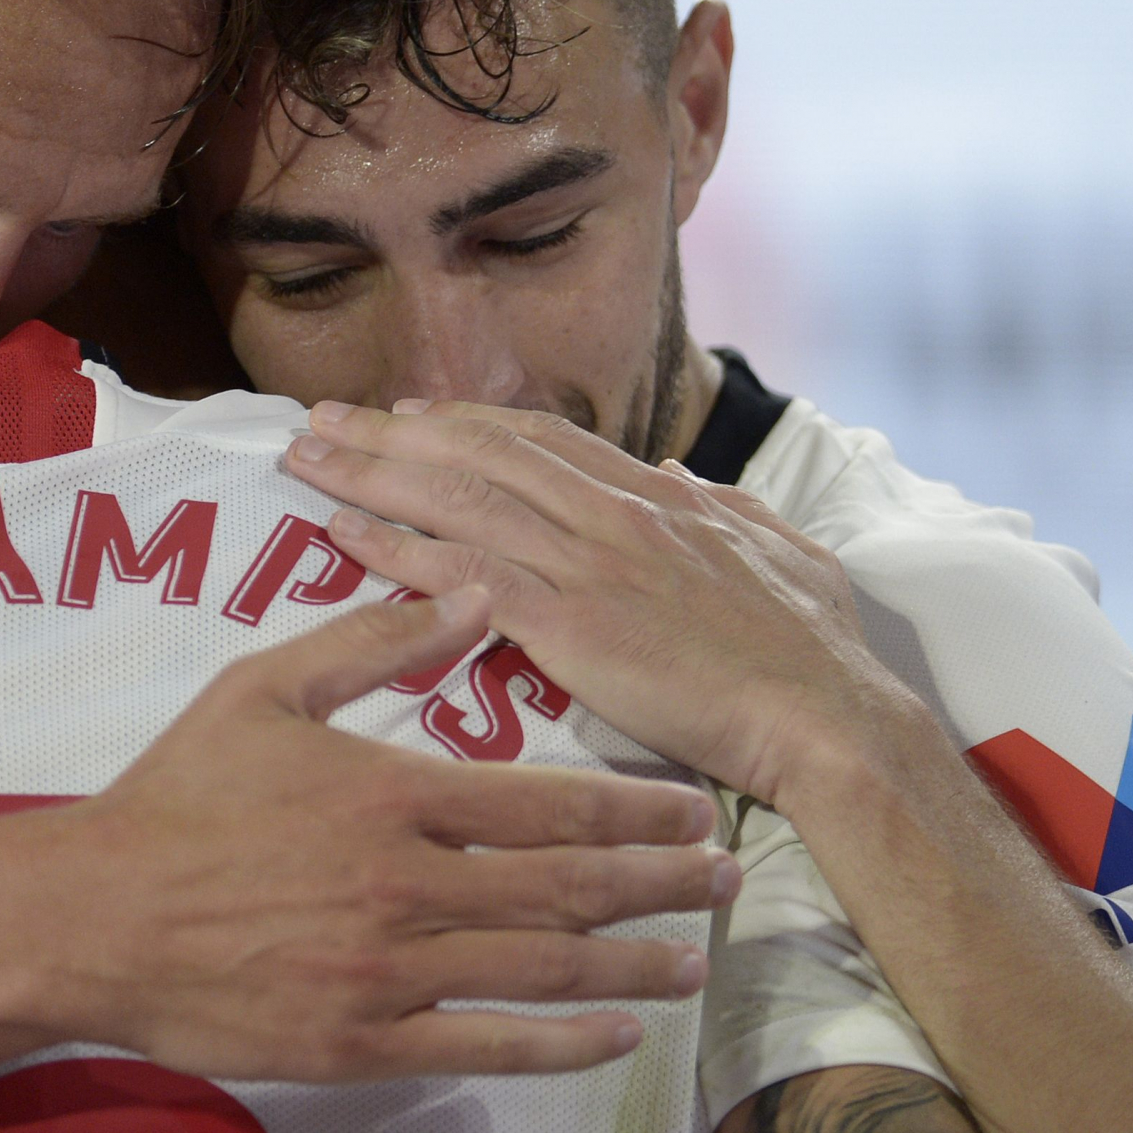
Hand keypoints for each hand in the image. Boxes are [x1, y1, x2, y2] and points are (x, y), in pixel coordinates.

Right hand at [25, 587, 735, 1082]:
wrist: (90, 915)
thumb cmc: (175, 794)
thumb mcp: (263, 687)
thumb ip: (376, 639)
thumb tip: (475, 588)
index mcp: (393, 795)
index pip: (549, 800)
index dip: (636, 807)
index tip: (695, 808)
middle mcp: (408, 886)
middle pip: (569, 885)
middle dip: (662, 883)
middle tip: (730, 882)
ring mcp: (388, 972)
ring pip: (542, 968)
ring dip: (634, 963)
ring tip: (695, 960)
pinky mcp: (360, 1041)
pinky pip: (484, 1046)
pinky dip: (561, 1042)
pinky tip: (615, 1033)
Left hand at [282, 399, 921, 806]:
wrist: (827, 718)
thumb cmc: (812, 652)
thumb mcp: (777, 551)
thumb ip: (720, 510)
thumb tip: (676, 474)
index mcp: (657, 498)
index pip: (541, 440)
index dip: (464, 423)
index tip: (407, 413)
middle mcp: (612, 513)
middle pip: (477, 452)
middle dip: (390, 431)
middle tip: (321, 417)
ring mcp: (587, 564)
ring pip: (454, 497)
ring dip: (369, 473)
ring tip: (304, 458)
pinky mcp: (567, 625)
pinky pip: (459, 573)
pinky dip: (393, 547)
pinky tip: (341, 536)